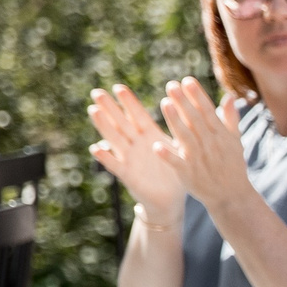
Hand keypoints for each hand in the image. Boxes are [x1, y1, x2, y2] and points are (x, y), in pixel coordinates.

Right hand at [86, 85, 189, 220]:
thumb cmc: (173, 171)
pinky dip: (106, 157)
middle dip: (110, 108)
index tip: (119, 87)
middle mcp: (137, 145)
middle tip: (97, 92)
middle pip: (122, 123)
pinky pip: (115, 165)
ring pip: (115, 139)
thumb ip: (181, 130)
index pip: (138, 116)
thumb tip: (192, 111)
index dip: (129, 102)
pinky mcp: (128, 175)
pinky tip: (96, 148)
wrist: (170, 199)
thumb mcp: (177, 148)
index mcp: (150, 137)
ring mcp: (130, 159)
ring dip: (104, 126)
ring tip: (94, 111)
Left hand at [157, 77, 254, 212]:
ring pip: (185, 137)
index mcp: (221, 136)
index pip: (208, 112)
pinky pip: (177, 163)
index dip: (197, 96)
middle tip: (171, 86)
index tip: (187, 81)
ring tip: (165, 104)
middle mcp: (210, 145)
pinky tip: (157, 146)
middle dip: (184, 103)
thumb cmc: (232, 166)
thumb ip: (231, 119)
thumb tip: (230, 97)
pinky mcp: (188, 174)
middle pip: (195, 120)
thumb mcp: (235, 142)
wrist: (232, 196)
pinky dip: (168, 155)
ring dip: (175, 121)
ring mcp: (199, 159)